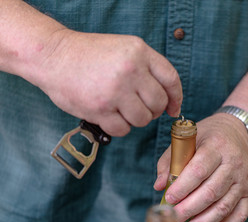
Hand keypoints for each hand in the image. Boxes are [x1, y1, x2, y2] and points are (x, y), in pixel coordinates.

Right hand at [31, 30, 181, 135]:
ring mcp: (115, 91)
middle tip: (140, 107)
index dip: (176, 97)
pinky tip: (110, 116)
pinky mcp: (99, 109)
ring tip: (122, 109)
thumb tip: (169, 100)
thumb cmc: (90, 54)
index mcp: (139, 52)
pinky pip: (123, 129)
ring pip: (143, 119)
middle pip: (158, 103)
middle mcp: (130, 70)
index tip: (173, 108)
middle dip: (153, 110)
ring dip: (135, 119)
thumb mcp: (124, 48)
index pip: (171, 79)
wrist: (54, 56)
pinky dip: (119, 127)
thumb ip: (147, 68)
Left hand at [154, 113, 247, 221]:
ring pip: (224, 206)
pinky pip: (240, 213)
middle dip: (189, 209)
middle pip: (211, 191)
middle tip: (172, 219)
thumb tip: (159, 185)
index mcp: (216, 146)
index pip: (199, 170)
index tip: (169, 199)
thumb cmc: (211, 134)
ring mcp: (243, 179)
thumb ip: (170, 160)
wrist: (242, 131)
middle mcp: (233, 163)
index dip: (183, 187)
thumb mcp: (189, 137)